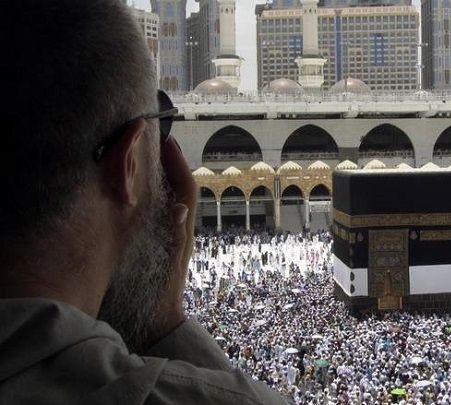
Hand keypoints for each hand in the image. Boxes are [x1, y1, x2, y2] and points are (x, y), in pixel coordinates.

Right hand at [144, 136, 197, 347]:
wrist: (159, 323)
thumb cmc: (160, 295)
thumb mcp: (167, 262)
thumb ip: (173, 237)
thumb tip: (181, 208)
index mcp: (181, 230)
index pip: (185, 189)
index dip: (178, 164)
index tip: (167, 141)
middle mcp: (178, 229)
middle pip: (178, 188)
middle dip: (169, 164)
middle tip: (153, 141)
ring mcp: (168, 236)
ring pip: (167, 198)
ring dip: (159, 176)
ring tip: (142, 156)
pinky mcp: (159, 245)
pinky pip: (157, 213)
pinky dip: (149, 196)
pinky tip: (132, 190)